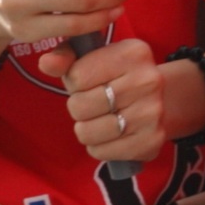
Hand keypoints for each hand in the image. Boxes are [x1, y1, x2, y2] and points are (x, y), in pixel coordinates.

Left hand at [37, 35, 204, 163]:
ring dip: (85, 129)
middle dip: (78, 107)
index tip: (86, 81)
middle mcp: (148, 81)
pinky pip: (101, 152)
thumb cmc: (115, 76)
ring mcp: (152, 113)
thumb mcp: (92, 57)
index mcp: (133, 53)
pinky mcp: (151, 141)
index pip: (77, 75)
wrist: (159, 100)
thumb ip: (65, 57)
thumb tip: (45, 63)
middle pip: (80, 105)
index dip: (74, 81)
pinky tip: (108, 136)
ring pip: (88, 132)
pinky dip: (97, 147)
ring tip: (98, 119)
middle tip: (92, 103)